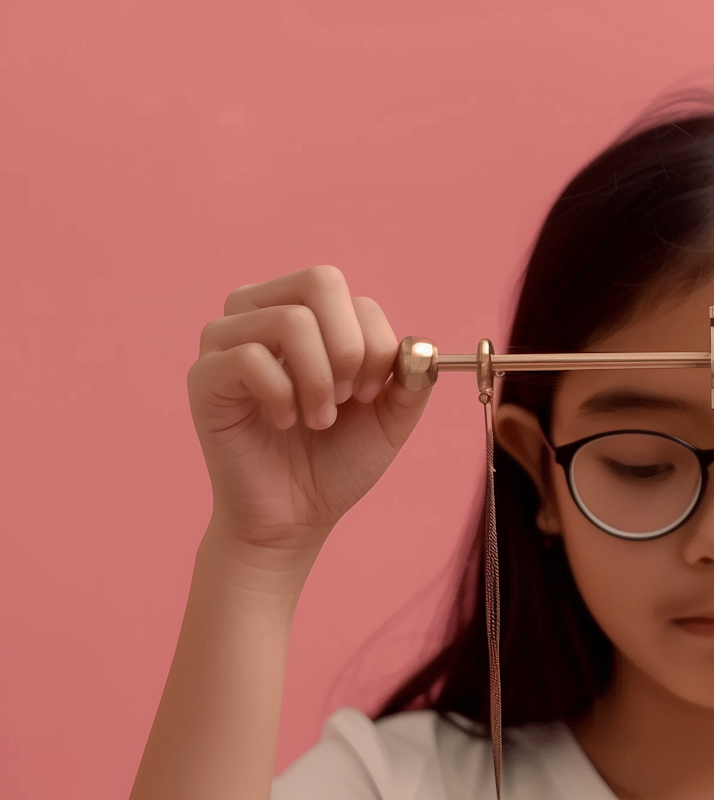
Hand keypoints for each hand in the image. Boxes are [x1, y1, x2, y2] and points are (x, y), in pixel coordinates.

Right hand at [186, 266, 432, 565]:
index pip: (352, 295)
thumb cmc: (337, 461)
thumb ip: (412, 380)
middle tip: (347, 400)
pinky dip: (283, 397)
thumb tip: (421, 346)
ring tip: (318, 420)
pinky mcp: (205, 375)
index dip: (376, 345)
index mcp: (306, 314)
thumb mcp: (390, 419)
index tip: (371, 395)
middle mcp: (262, 312)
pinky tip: (285, 423)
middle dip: (351, 350)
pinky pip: (250, 358)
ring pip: (289, 320)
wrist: (296, 517)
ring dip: (320, 380)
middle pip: (319, 282)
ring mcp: (227, 340)